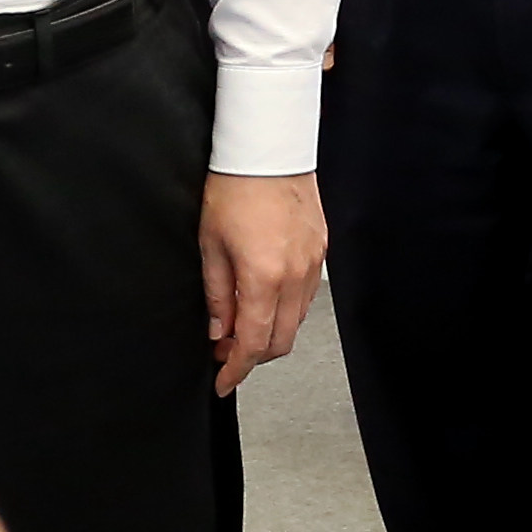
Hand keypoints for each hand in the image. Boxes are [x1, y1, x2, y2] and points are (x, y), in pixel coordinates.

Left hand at [200, 171, 323, 394]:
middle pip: (281, 340)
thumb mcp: (210, 245)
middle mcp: (296, 276)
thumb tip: (218, 330)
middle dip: (253, 356)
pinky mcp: (321, 250)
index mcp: (264, 277)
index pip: (254, 343)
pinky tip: (265, 299)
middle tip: (226, 352)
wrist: (268, 148)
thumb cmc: (234, 187)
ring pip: (296, 320)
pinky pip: (306, 295)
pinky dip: (286, 308)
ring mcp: (313, 263)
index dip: (237, 370)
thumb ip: (216, 294)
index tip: (223, 382)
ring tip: (242, 323)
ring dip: (271, 332)